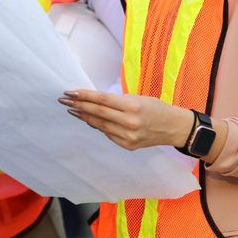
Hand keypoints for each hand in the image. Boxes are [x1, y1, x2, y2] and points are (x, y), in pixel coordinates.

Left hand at [58, 89, 193, 150]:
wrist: (174, 127)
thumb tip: (93, 102)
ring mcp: (128, 136)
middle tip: (63, 100)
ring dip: (84, 117)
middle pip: (97, 113)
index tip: (69, 92)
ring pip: (100, 125)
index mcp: (132, 106)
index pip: (101, 100)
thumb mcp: (137, 98)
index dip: (84, 96)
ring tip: (72, 109)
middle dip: (78, 106)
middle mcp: (129, 122)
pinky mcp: (128, 145)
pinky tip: (88, 120)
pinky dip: (97, 126)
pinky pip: (108, 134)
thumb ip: (116, 101)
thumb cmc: (154, 107)